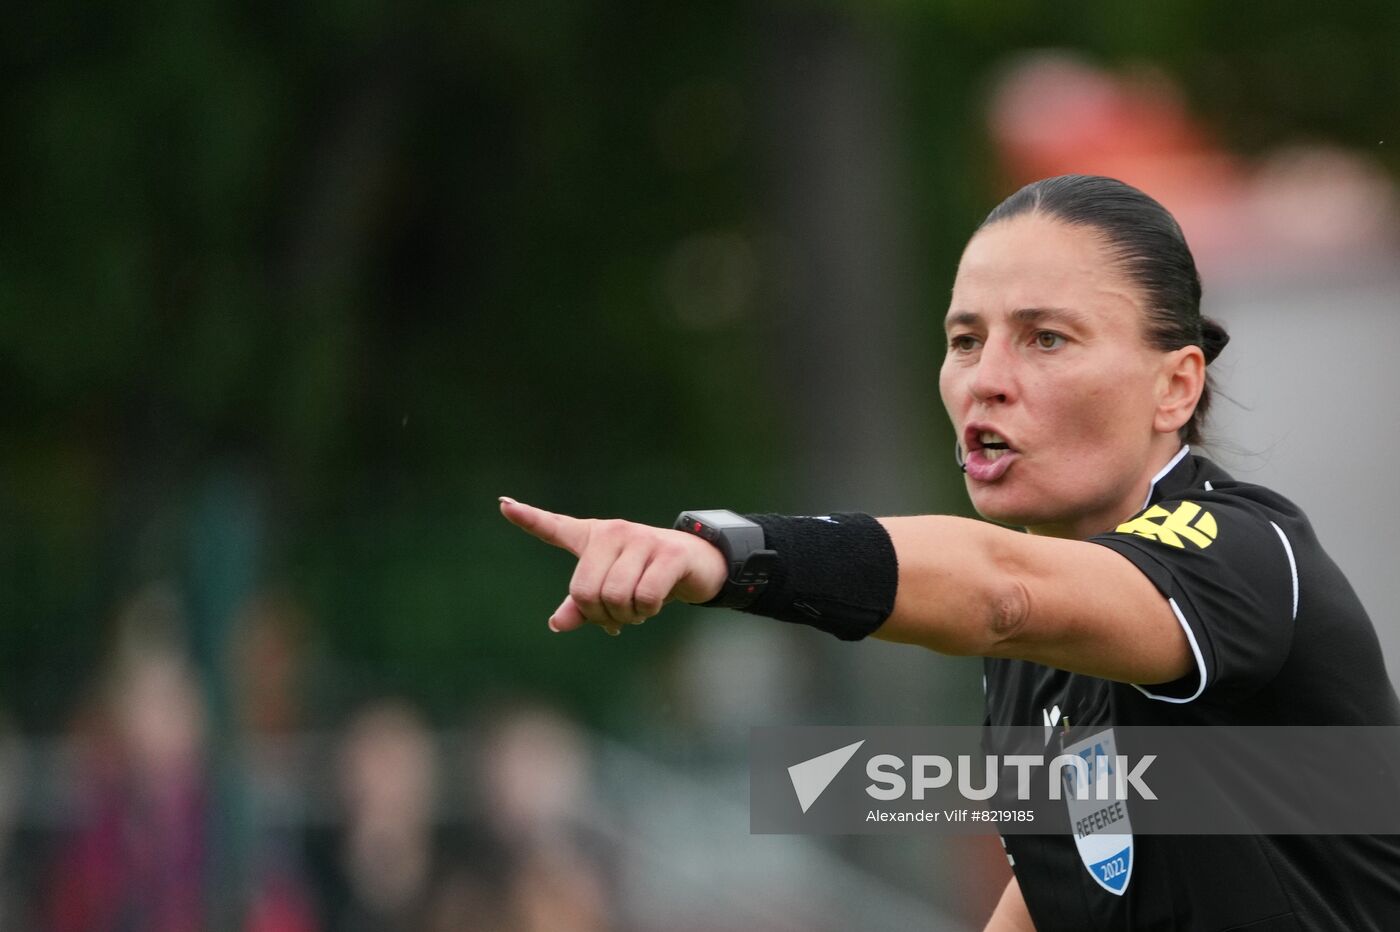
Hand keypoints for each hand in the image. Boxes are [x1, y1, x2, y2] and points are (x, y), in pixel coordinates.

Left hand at [499, 497, 728, 634]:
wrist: (697, 564)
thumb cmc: (645, 576)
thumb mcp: (611, 590)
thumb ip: (582, 606)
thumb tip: (556, 624)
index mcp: (593, 538)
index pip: (555, 528)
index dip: (529, 518)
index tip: (504, 506)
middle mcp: (613, 533)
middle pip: (586, 591)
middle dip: (601, 615)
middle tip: (618, 617)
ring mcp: (641, 539)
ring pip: (615, 597)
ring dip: (628, 616)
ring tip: (639, 609)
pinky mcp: (668, 553)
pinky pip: (644, 596)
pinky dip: (648, 610)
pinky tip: (655, 604)